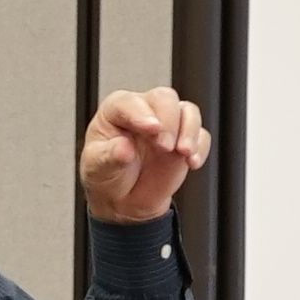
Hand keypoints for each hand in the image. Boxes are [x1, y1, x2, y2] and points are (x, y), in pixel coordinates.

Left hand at [79, 87, 211, 225]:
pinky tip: (192, 162)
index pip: (131, 102)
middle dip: (169, 120)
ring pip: (187, 111)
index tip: (151, 129)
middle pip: (164, 98)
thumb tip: (124, 148)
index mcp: (117, 111)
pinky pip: (201, 136)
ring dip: (190, 130)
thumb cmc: (105, 175)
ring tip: (183, 152)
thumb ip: (109, 156)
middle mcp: (144, 111)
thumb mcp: (97, 167)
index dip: (142, 113)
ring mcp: (167, 124)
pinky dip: (200, 147)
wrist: (122, 201)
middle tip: (165, 145)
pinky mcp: (184, 140)